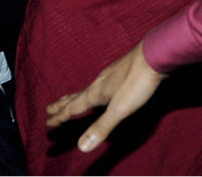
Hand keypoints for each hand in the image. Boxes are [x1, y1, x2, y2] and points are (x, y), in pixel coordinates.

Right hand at [46, 41, 166, 152]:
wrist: (154, 56)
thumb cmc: (136, 83)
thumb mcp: (119, 109)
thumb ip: (101, 127)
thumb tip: (80, 147)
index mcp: (95, 93)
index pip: (72, 108)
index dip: (60, 117)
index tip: (47, 123)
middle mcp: (99, 83)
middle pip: (76, 96)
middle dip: (62, 104)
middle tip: (48, 108)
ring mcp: (110, 75)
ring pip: (88, 88)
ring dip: (76, 96)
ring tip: (71, 99)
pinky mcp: (122, 71)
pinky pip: (100, 84)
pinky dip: (93, 90)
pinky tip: (102, 88)